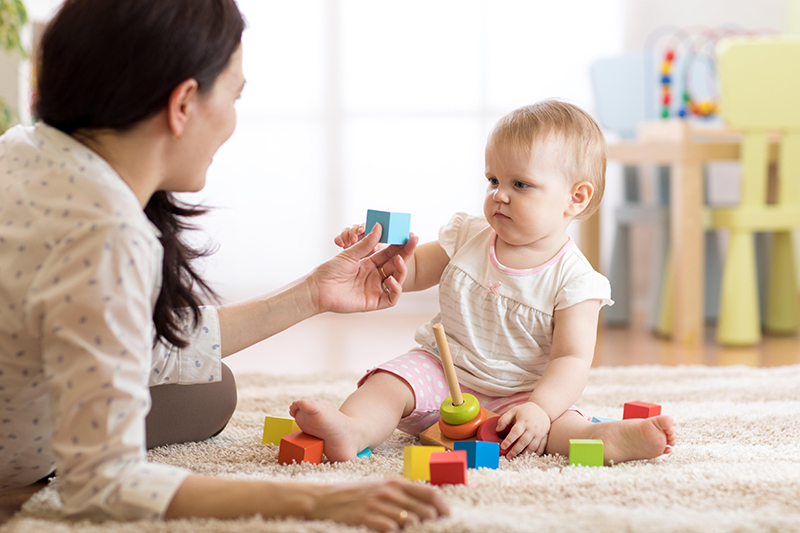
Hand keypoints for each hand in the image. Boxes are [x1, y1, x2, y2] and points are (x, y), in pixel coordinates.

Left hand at [309, 223, 418, 313]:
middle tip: (413, 241)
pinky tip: (392, 279)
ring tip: (398, 260)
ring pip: (396, 280)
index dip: (400, 245)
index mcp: (369, 263)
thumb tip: (379, 227)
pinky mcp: (373, 302)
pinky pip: (391, 297)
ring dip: (401, 270)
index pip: (389, 253)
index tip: (409, 235)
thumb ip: (366, 243)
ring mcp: (374, 289)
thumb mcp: (349, 254)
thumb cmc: (329, 270)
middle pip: (395, 265)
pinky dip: (395, 289)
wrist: (317, 289)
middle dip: (405, 253)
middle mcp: (374, 276)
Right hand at [309, 478, 449, 531]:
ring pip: (410, 520)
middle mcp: (389, 492)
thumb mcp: (381, 488)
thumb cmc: (356, 495)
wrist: (324, 499)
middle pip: (424, 509)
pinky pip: (390, 528)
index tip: (447, 515)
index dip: (442, 506)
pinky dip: (395, 532)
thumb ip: (402, 494)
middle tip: (433, 527)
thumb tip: (427, 506)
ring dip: (414, 529)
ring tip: (412, 530)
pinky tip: (392, 532)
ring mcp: (378, 504)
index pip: (429, 492)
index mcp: (395, 483)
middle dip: (432, 521)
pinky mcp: (366, 517)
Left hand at [496, 402, 550, 458]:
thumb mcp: (514, 411)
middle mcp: (532, 428)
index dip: (509, 440)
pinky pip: (541, 448)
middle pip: (523, 442)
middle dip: (515, 450)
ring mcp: (539, 434)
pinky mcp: (544, 437)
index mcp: (523, 421)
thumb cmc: (526, 411)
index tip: (503, 446)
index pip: (515, 432)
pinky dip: (535, 454)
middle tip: (508, 457)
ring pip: (532, 447)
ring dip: (524, 454)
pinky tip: (529, 458)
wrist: (543, 409)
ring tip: (517, 458)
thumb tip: (497, 430)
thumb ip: (504, 419)